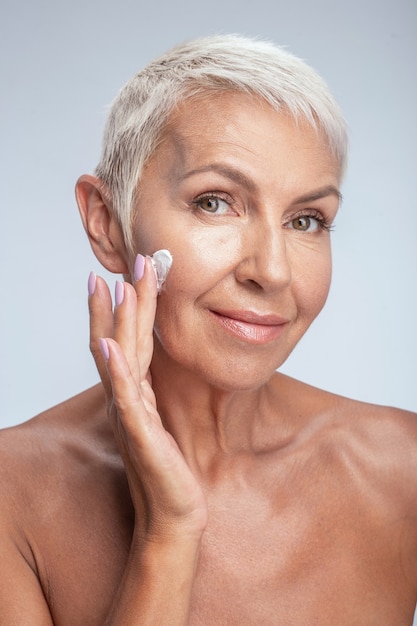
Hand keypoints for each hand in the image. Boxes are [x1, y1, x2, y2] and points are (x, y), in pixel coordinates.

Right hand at [88, 256, 207, 541]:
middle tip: (128, 261)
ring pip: (121, 359)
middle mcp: (127, 398)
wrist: (173, 514)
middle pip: (121, 339)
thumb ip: (152, 394)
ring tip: (115, 286)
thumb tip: (153, 370)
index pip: (128, 341)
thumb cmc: (167, 469)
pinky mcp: (139, 435)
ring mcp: (129, 415)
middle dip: (125, 299)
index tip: (128, 272)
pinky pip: (126, 397)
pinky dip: (116, 370)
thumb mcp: (161, 422)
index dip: (127, 306)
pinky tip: (109, 345)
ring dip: (117, 322)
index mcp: (135, 393)